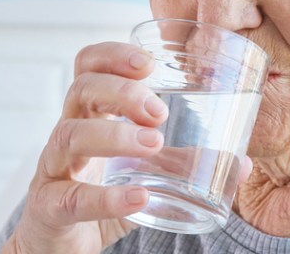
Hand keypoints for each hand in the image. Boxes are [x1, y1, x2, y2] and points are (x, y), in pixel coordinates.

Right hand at [3, 42, 168, 253]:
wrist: (61, 246)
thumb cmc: (101, 193)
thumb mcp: (146, 172)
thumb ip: (184, 163)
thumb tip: (241, 163)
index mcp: (90, 114)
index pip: (89, 66)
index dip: (113, 55)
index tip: (149, 62)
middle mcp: (68, 132)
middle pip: (81, 89)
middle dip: (121, 91)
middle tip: (159, 111)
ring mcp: (53, 168)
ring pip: (70, 135)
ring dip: (114, 135)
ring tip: (153, 143)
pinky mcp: (48, 208)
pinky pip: (70, 197)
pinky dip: (105, 198)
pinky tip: (138, 198)